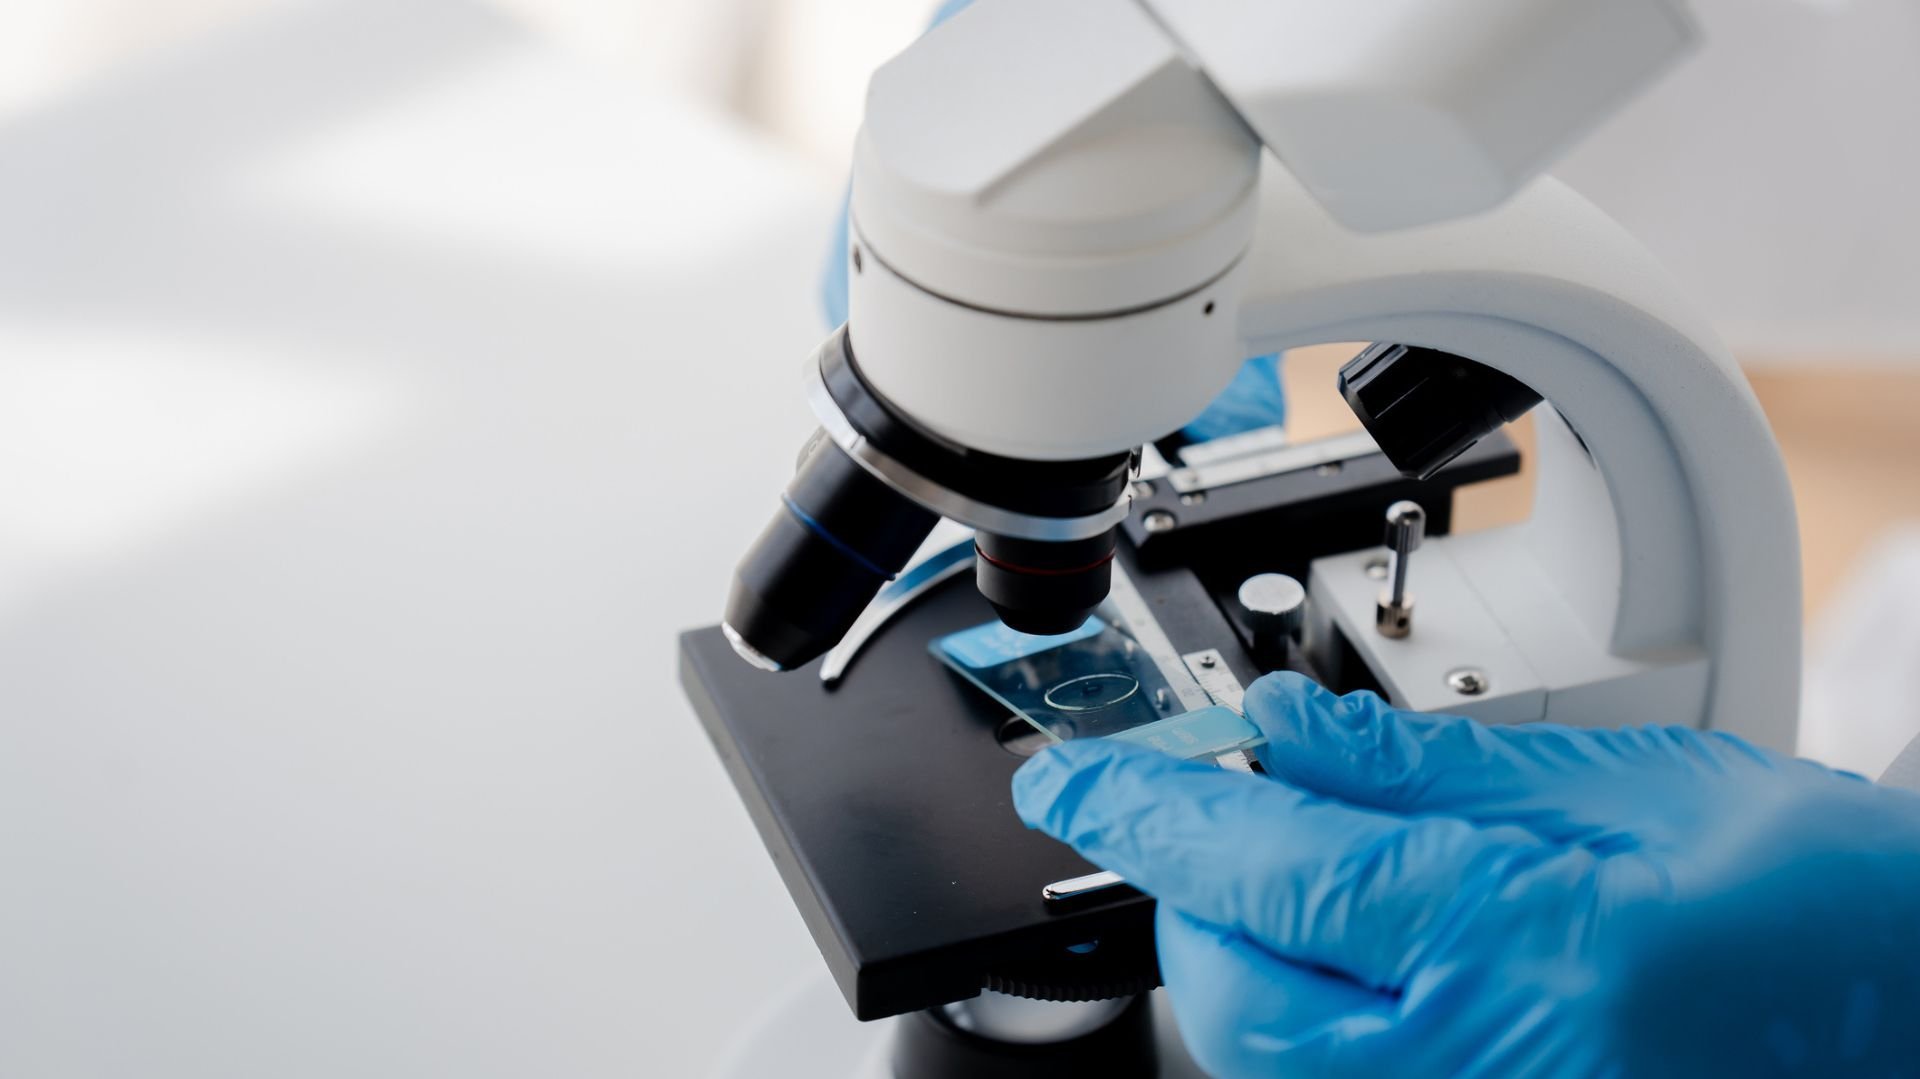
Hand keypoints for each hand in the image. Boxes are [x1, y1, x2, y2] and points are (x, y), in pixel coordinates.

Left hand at [1012, 672, 1919, 1077]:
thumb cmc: (1825, 900)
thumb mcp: (1625, 785)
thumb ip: (1422, 768)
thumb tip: (1276, 729)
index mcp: (1532, 952)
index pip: (1266, 874)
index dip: (1143, 815)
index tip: (1069, 780)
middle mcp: (1496, 1072)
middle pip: (1236, 1001)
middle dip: (1188, 901)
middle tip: (1195, 812)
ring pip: (1274, 1063)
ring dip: (1242, 959)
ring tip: (1279, 868)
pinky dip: (1309, 1013)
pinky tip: (1346, 948)